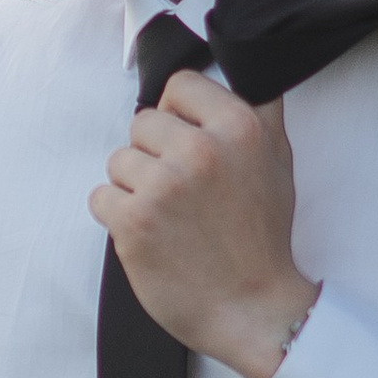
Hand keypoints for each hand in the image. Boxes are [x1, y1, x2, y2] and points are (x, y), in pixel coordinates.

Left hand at [92, 74, 317, 377]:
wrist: (253, 309)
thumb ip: (257, 111)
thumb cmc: (262, 239)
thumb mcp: (277, 161)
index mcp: (239, 127)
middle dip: (155, 155)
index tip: (189, 144)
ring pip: (118, 160)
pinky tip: (150, 235)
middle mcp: (200, 150)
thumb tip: (238, 68)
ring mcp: (163, 186)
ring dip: (135, 188)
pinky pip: (100, 197)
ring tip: (170, 218)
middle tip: (184, 193)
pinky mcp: (133, 221)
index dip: (179, 115)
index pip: (179, 85)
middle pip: (142, 123)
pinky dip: (118, 217)